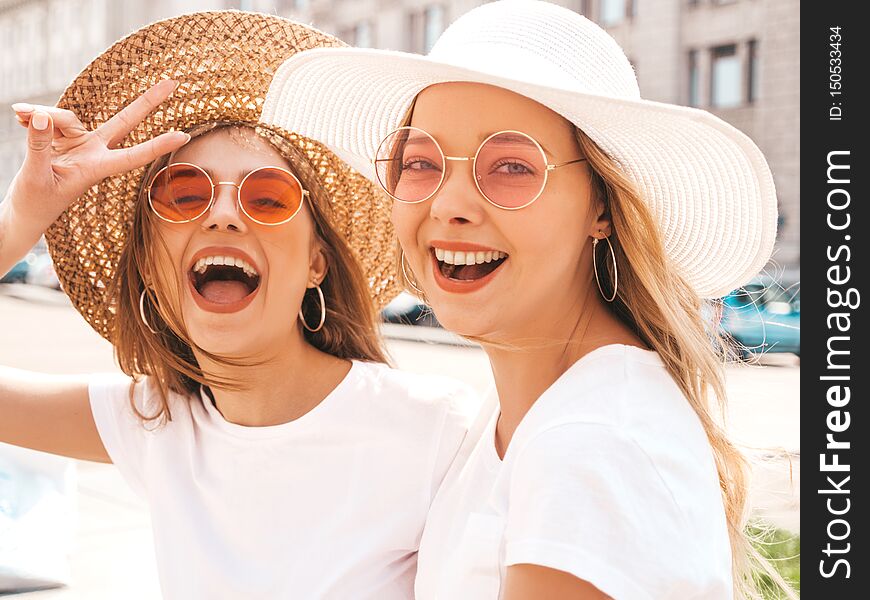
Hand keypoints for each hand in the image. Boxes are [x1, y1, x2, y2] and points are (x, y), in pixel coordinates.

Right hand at [5, 79, 189, 236]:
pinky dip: (32, 116)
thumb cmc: (35, 203)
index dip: (158, 145)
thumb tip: (41, 116)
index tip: (184, 136)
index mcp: (96, 169)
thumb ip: (39, 146)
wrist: (24, 210)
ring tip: (16, 113)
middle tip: (173, 81)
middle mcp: (93, 152)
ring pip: (66, 116)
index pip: (133, 155)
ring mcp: (79, 143)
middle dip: (147, 101)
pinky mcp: (61, 137)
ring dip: (42, 113)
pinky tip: (16, 117)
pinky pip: (48, 118)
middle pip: (125, 121)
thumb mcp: (35, 177)